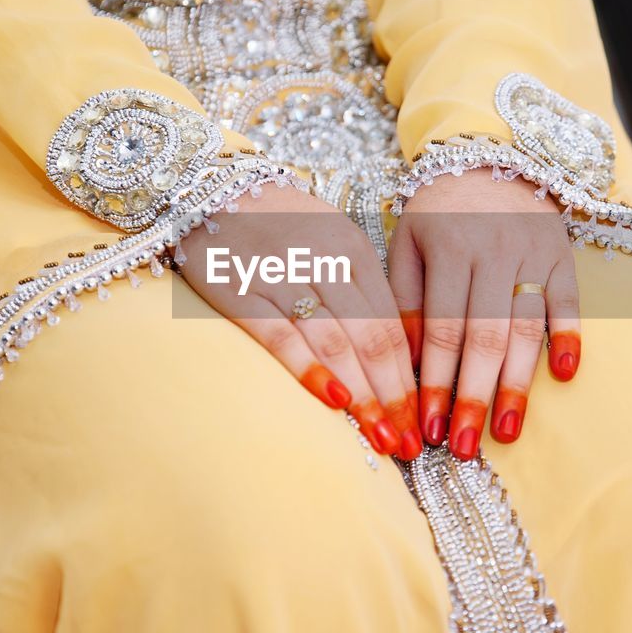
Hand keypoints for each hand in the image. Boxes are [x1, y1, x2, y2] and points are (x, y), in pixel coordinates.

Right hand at [178, 184, 420, 458]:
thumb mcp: (330, 243)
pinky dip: (310, 369)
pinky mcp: (241, 290)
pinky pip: (282, 336)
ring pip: (335, 342)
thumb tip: (394, 358)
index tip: (420, 420)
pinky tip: (332, 401)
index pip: (393, 325)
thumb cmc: (278, 224)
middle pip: (372, 340)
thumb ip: (360, 293)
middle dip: (394, 397)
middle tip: (408, 445)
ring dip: (362, 395)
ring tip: (380, 438)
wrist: (211, 187)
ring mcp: (283, 274)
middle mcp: (325, 260)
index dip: (410, 379)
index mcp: (354, 251)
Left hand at [388, 169, 581, 459]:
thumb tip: (410, 367)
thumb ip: (405, 301)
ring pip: (526, 329)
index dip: (435, 383)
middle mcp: (494, 252)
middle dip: (473, 397)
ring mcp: (534, 254)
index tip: (426, 426)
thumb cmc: (438, 211)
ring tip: (505, 431)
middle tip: (464, 446)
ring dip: (516, 385)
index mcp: (448, 249)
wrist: (492, 155)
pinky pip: (570, 302)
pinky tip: (564, 374)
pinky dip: (569, 337)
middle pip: (485, 338)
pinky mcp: (563, 257)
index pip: (442, 329)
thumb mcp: (407, 244)